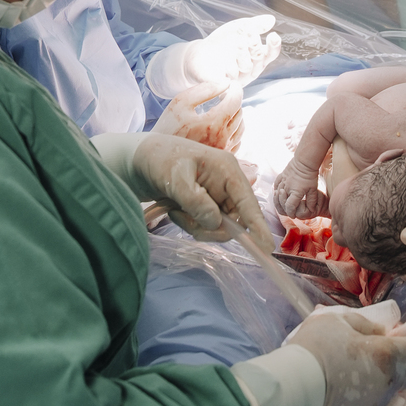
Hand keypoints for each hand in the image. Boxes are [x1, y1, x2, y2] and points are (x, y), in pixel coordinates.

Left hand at [131, 133, 267, 237]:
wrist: (139, 160)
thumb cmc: (160, 160)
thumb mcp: (176, 178)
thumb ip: (196, 202)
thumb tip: (216, 223)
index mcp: (228, 171)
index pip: (248, 202)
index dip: (258, 225)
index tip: (266, 246)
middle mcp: (227, 184)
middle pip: (234, 221)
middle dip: (210, 228)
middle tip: (184, 220)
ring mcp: (216, 195)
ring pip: (218, 226)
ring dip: (196, 226)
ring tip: (176, 212)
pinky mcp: (205, 204)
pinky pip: (206, 225)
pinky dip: (191, 224)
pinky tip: (175, 212)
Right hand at [154, 83, 243, 152]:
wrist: (158, 156)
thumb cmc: (167, 127)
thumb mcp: (181, 103)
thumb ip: (205, 90)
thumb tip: (225, 82)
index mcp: (213, 124)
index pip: (235, 101)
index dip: (235, 89)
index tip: (231, 83)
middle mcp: (222, 139)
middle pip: (239, 113)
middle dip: (234, 100)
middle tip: (224, 94)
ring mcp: (223, 151)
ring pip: (240, 127)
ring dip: (235, 115)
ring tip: (223, 108)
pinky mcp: (221, 158)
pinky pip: (237, 141)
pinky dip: (234, 130)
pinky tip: (222, 125)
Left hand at [183, 16, 281, 88]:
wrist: (200, 54)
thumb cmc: (223, 42)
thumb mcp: (239, 29)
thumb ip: (255, 25)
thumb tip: (271, 19)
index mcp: (257, 57)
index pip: (270, 53)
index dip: (274, 45)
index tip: (273, 36)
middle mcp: (251, 69)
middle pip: (259, 58)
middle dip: (254, 45)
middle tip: (247, 34)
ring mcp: (239, 79)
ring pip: (246, 67)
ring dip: (242, 54)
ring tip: (236, 45)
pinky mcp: (226, 86)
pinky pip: (232, 80)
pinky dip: (229, 70)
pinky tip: (225, 64)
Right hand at [273, 162, 328, 219]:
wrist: (305, 161)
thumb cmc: (310, 175)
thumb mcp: (313, 189)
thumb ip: (312, 200)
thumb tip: (311, 210)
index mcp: (296, 192)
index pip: (290, 207)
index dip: (291, 213)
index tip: (293, 215)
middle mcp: (287, 188)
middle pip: (281, 202)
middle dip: (284, 208)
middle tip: (287, 211)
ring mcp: (283, 182)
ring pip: (276, 194)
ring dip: (278, 200)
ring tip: (282, 203)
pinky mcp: (281, 176)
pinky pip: (275, 185)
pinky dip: (276, 190)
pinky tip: (278, 193)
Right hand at [285, 305, 405, 405]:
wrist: (295, 385)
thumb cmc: (317, 346)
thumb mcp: (340, 320)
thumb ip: (368, 324)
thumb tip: (384, 332)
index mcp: (387, 353)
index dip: (401, 343)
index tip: (386, 342)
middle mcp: (389, 381)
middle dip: (397, 366)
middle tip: (375, 359)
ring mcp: (377, 404)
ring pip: (392, 393)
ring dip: (384, 384)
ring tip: (360, 377)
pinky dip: (367, 401)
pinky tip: (348, 394)